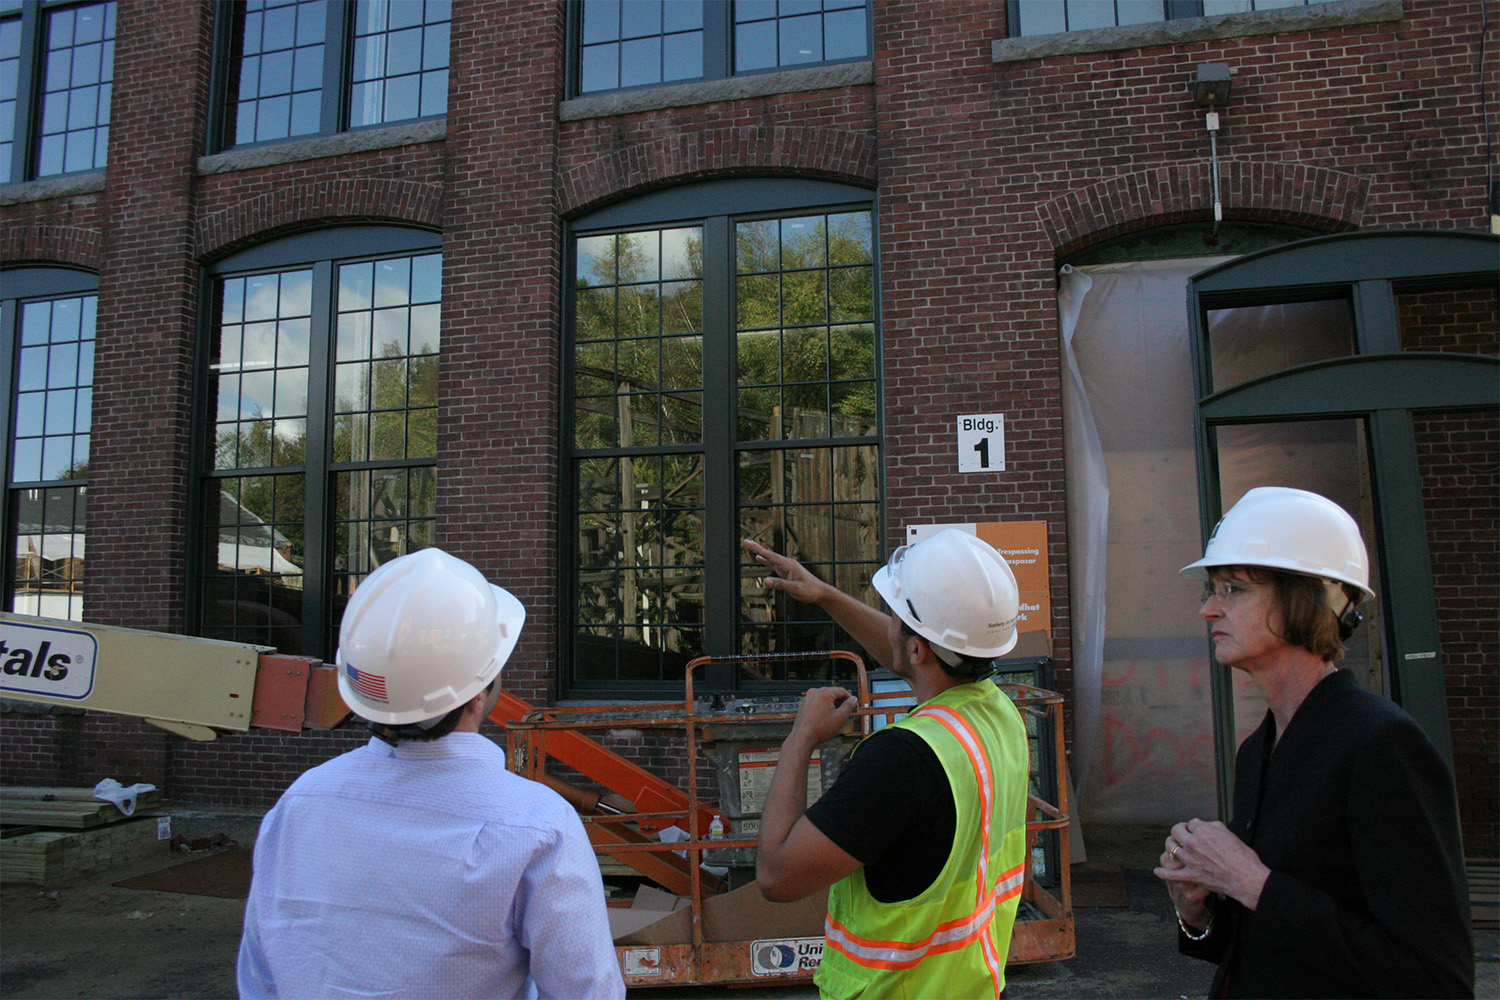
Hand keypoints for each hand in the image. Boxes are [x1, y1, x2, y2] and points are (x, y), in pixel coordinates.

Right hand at [743, 538, 833, 606]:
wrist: (820, 592)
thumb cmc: (809, 591)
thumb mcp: (794, 589)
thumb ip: (780, 584)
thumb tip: (765, 581)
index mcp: (789, 565)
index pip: (770, 555)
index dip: (758, 549)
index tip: (748, 543)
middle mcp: (787, 563)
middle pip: (769, 554)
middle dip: (757, 548)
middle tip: (746, 542)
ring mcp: (787, 567)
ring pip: (771, 558)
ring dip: (760, 553)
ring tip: (751, 547)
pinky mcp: (787, 572)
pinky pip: (774, 564)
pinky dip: (766, 561)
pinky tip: (760, 559)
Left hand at [786, 686, 857, 751]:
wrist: (803, 738)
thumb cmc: (820, 729)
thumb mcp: (840, 717)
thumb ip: (849, 706)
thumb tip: (853, 699)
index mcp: (824, 693)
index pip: (842, 691)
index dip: (851, 700)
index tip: (855, 708)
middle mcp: (815, 692)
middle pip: (833, 693)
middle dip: (842, 702)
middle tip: (848, 713)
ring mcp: (808, 698)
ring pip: (825, 698)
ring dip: (833, 705)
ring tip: (837, 717)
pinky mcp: (804, 704)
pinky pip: (818, 702)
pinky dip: (824, 707)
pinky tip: (827, 718)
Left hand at [1155, 818, 1270, 912]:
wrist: (1247, 879)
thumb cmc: (1242, 857)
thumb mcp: (1229, 833)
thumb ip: (1214, 827)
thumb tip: (1206, 825)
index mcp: (1203, 831)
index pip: (1191, 822)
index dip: (1195, 826)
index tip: (1197, 830)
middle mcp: (1193, 843)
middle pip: (1176, 831)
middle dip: (1180, 831)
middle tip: (1183, 834)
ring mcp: (1190, 860)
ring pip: (1171, 848)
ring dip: (1171, 846)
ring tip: (1173, 846)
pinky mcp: (1191, 875)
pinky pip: (1172, 874)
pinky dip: (1163, 872)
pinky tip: (1158, 870)